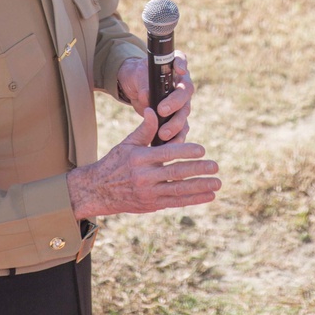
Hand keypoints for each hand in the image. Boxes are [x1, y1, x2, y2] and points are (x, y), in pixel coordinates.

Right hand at [66, 107, 220, 219]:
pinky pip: (176, 202)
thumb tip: (154, 110)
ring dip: (200, 188)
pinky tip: (209, 196)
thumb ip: (144, 129)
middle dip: (198, 170)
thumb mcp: (127, 143)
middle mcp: (144, 177)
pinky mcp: (152, 205)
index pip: (166, 154)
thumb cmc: (114, 162)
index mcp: (139, 159)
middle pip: (175, 174)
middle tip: (216, 166)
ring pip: (178, 191)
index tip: (202, 150)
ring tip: (217, 184)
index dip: (185, 152)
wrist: (97, 191)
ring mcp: (148, 193)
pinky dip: (194, 199)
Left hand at [116, 51, 194, 144]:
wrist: (136, 88)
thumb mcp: (137, 75)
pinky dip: (176, 137)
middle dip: (175, 103)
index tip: (178, 69)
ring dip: (175, 124)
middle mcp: (182, 82)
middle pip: (185, 92)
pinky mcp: (177, 117)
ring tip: (163, 133)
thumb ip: (143, 84)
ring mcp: (182, 101)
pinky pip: (181, 128)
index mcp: (174, 65)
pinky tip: (168, 144)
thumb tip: (147, 96)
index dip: (182, 64)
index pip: (181, 59)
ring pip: (184, 112)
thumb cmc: (138, 75)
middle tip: (162, 110)